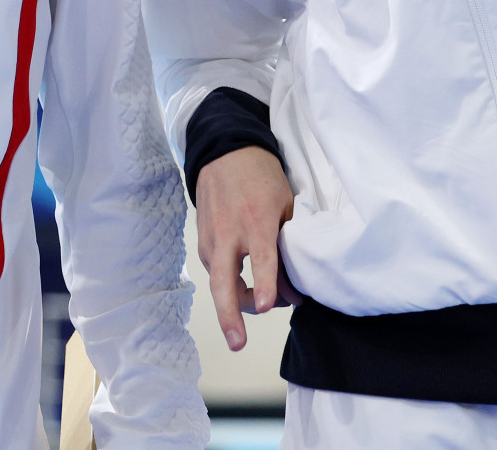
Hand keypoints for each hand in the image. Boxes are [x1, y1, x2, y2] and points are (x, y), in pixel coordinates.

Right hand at [194, 145, 295, 350]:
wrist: (224, 153)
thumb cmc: (262, 179)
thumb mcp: (286, 205)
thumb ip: (289, 247)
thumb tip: (293, 292)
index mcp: (256, 221)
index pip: (261, 258)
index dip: (264, 284)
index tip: (265, 306)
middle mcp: (229, 233)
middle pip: (225, 283)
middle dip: (230, 316)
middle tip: (238, 342)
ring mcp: (211, 239)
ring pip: (221, 284)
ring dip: (240, 302)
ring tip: (265, 302)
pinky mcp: (203, 242)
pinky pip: (218, 272)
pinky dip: (233, 284)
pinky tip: (250, 284)